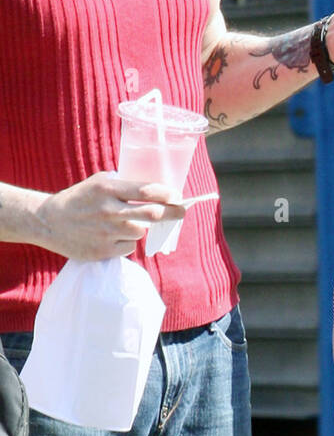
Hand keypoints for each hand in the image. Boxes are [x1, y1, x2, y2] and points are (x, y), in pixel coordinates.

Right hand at [34, 173, 186, 260]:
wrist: (49, 222)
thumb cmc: (79, 200)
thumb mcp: (97, 183)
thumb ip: (123, 186)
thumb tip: (155, 192)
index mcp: (107, 189)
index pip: (145, 191)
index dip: (166, 194)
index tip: (177, 196)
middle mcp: (109, 210)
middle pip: (152, 214)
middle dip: (172, 213)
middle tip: (183, 211)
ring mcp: (107, 232)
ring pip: (140, 231)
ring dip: (138, 227)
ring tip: (119, 223)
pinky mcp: (104, 251)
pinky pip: (129, 247)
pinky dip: (125, 242)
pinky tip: (109, 236)